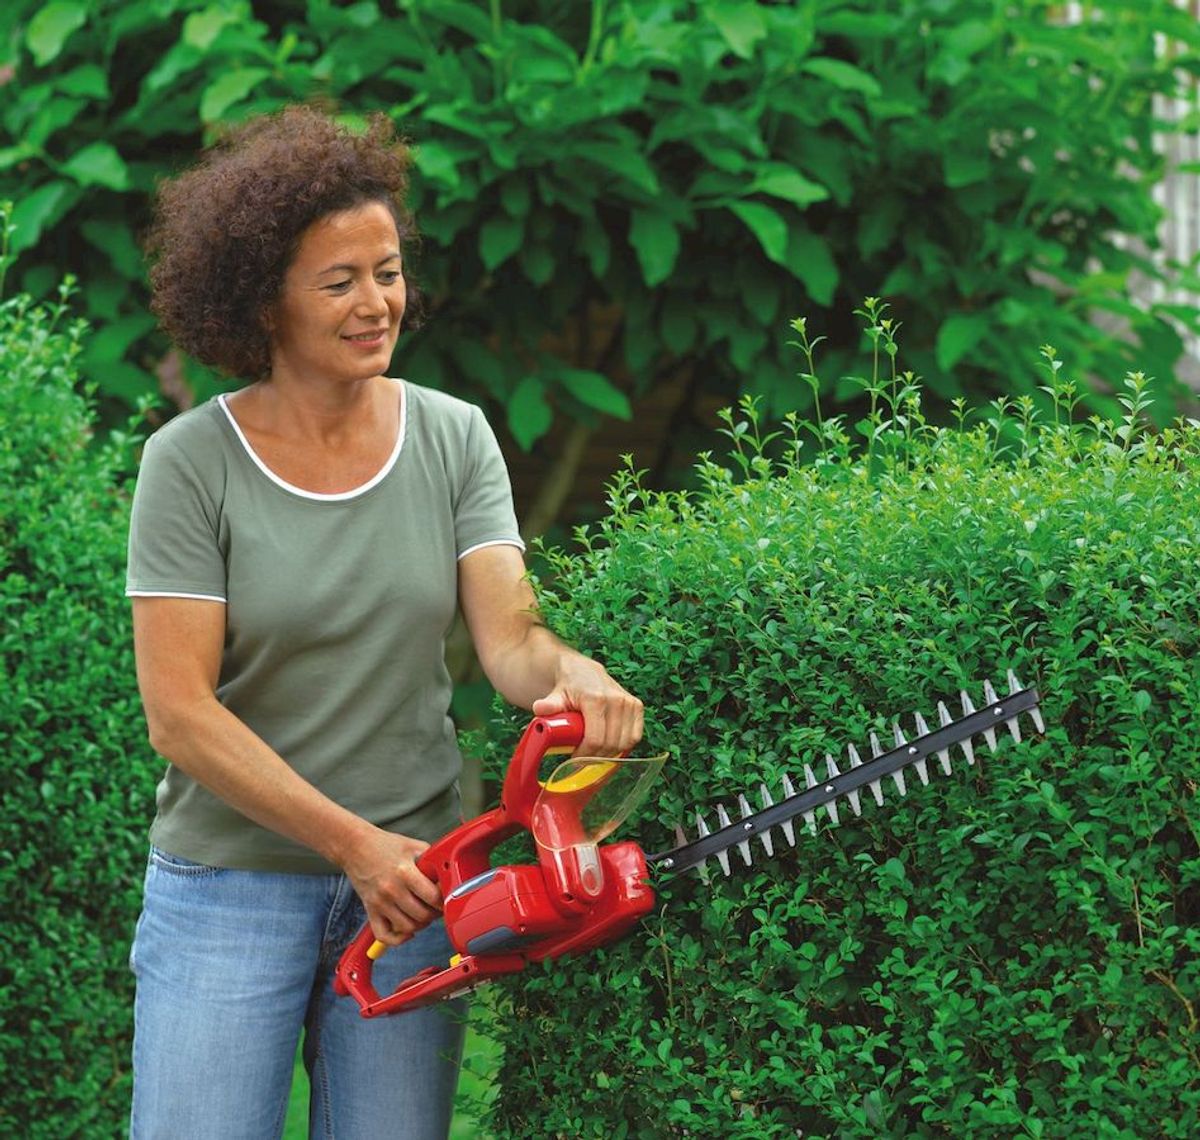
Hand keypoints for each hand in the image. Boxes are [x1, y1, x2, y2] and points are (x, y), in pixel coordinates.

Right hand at [343, 827, 442, 946]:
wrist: (354, 846)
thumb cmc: (383, 845)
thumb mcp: (412, 846)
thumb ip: (431, 859)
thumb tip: (447, 874)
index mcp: (405, 872)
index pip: (432, 897)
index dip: (444, 900)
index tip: (446, 897)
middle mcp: (392, 890)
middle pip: (422, 915)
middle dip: (435, 914)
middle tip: (437, 907)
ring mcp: (380, 902)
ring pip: (407, 927)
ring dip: (420, 925)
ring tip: (424, 915)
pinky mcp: (370, 910)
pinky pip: (384, 935)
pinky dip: (398, 939)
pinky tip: (407, 930)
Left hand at [532, 654, 643, 756]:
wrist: (582, 671)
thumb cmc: (568, 685)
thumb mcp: (555, 695)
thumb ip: (549, 704)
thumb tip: (540, 708)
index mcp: (596, 698)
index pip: (595, 739)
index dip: (585, 755)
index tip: (574, 759)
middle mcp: (616, 699)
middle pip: (610, 744)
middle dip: (596, 756)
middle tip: (583, 758)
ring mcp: (629, 703)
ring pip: (624, 743)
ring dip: (610, 753)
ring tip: (595, 752)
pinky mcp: (637, 706)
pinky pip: (635, 736)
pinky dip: (624, 746)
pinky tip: (610, 746)